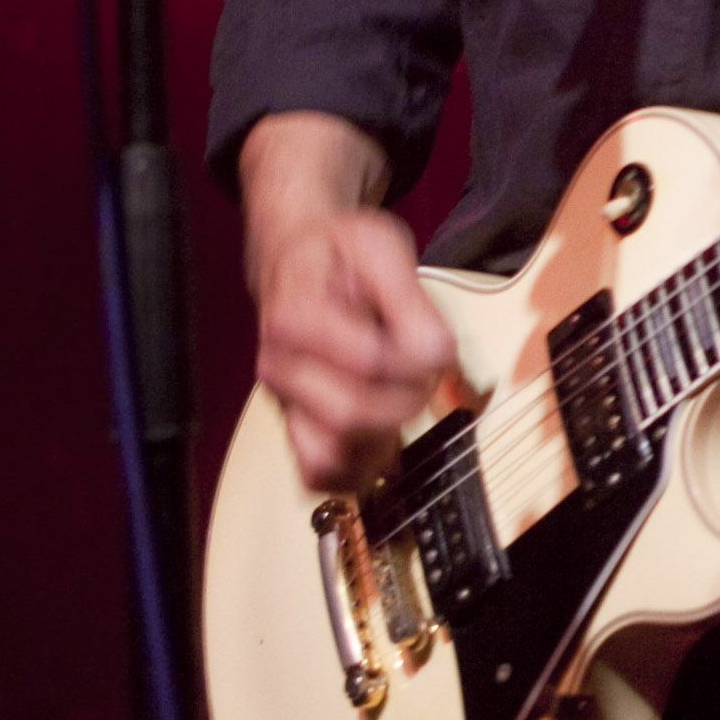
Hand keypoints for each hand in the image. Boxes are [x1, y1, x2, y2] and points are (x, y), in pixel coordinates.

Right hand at [251, 205, 456, 494]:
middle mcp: (280, 365)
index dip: (420, 359)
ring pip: (331, 453)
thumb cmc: (339, 252)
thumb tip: (436, 353)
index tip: (439, 342)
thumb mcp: (379, 246)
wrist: (297, 258)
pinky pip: (316, 472)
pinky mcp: (295, 423)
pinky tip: (384, 449)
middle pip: (353, 412)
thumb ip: (410, 299)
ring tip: (404, 400)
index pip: (370, 361)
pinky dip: (355, 473)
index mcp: (295, 316)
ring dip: (386, 437)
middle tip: (427, 372)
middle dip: (409, 396)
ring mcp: (284, 400)